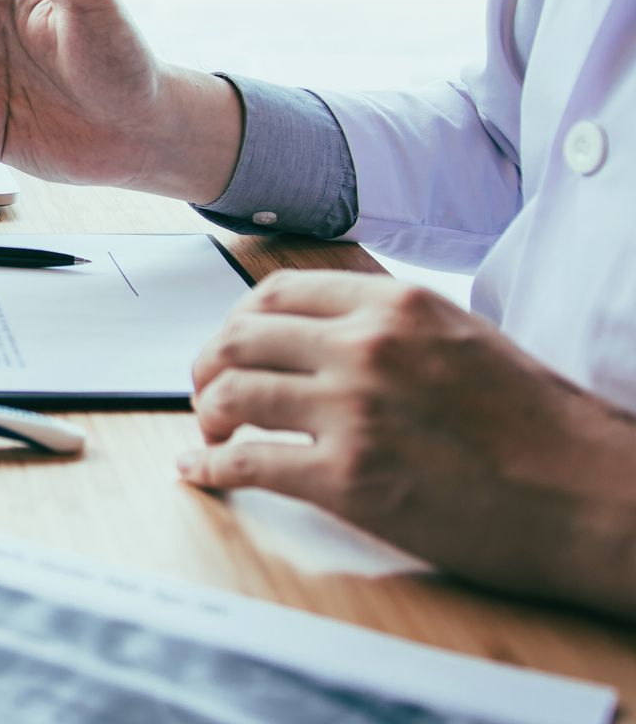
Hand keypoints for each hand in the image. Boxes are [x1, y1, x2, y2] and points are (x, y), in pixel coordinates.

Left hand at [182, 271, 635, 616]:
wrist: (589, 495)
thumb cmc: (539, 426)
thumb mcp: (464, 338)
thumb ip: (393, 327)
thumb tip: (324, 333)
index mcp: (395, 305)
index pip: (277, 292)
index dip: (238, 320)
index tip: (231, 343)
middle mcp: (364, 346)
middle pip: (239, 338)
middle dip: (208, 364)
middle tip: (206, 388)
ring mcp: (351, 411)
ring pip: (232, 395)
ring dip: (207, 415)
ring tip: (211, 432)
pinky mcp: (346, 478)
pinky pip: (246, 464)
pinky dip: (209, 469)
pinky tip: (199, 474)